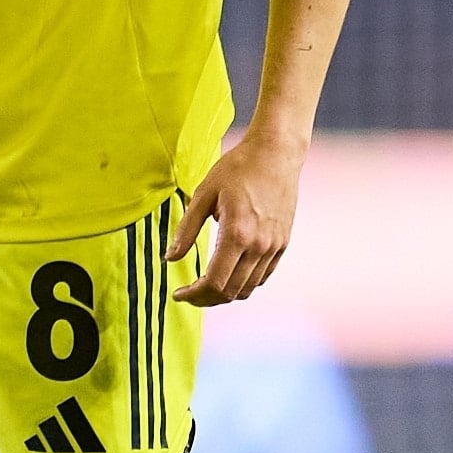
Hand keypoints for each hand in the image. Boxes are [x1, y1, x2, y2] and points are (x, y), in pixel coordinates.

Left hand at [173, 124, 304, 305]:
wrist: (276, 153)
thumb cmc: (238, 168)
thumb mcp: (204, 194)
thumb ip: (186, 229)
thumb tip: (170, 258)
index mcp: (237, 234)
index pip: (214, 282)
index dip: (193, 295)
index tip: (178, 294)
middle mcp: (259, 246)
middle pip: (231, 292)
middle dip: (206, 299)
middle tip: (188, 293)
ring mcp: (274, 246)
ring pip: (248, 288)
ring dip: (225, 294)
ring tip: (205, 287)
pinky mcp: (282, 243)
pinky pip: (262, 276)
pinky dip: (244, 283)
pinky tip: (229, 274)